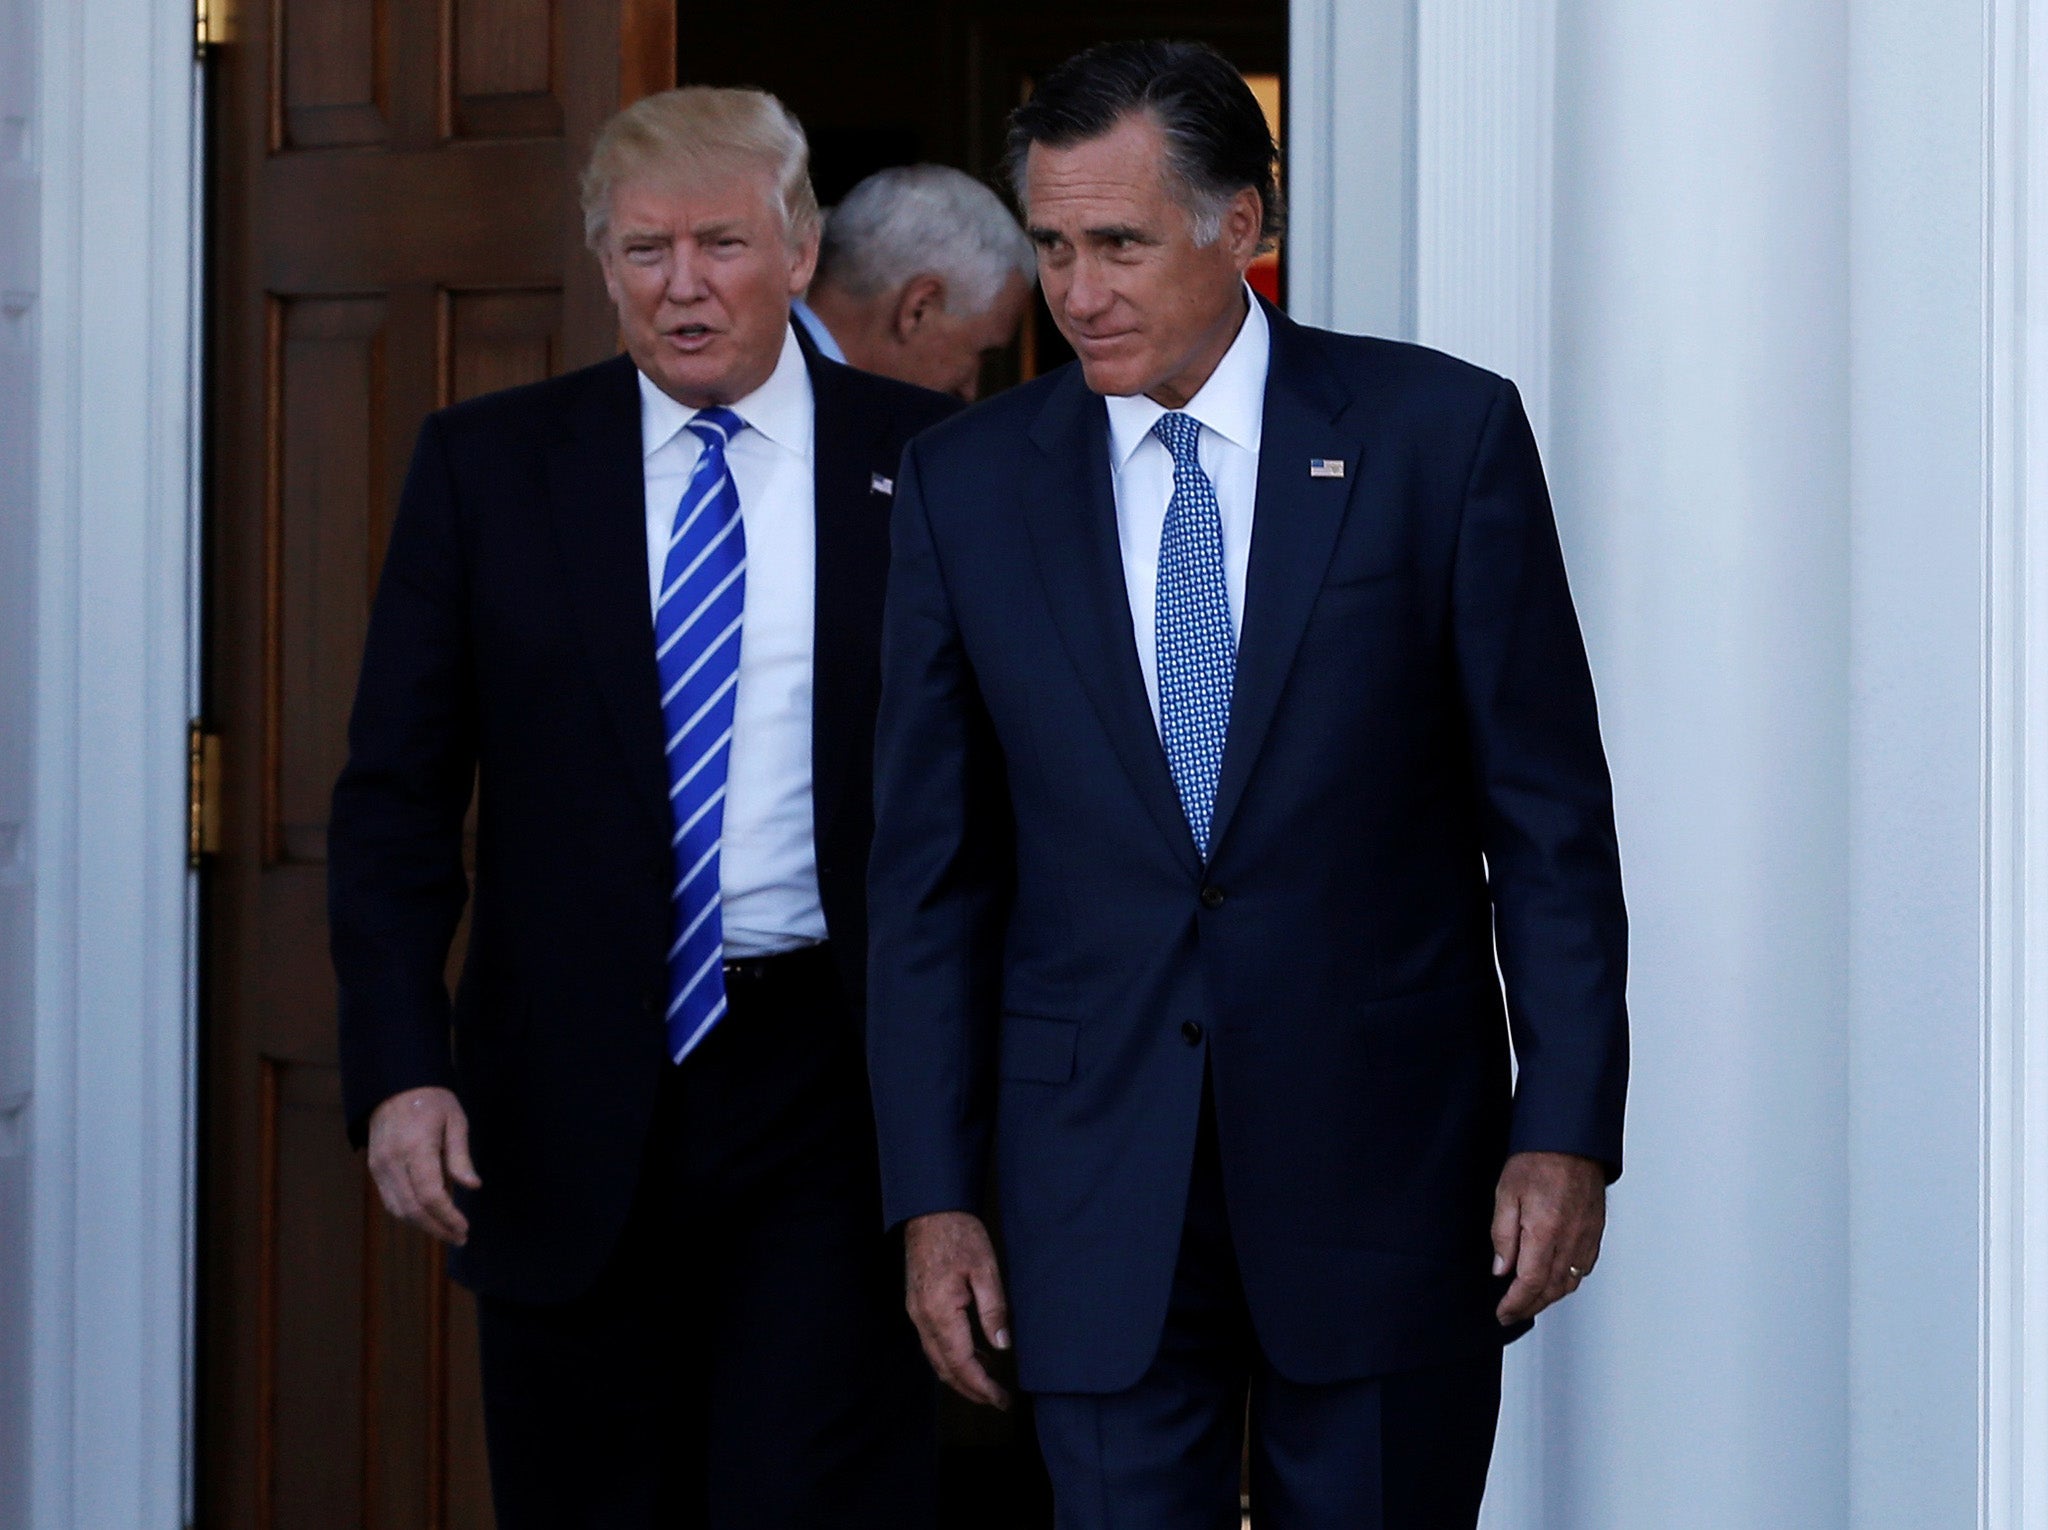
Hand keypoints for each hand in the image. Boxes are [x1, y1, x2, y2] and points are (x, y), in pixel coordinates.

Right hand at [366, 1086, 480, 1245]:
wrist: (394, 1086)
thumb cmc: (432, 1101)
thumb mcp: (455, 1120)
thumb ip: (461, 1156)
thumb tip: (473, 1187)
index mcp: (416, 1148)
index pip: (430, 1194)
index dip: (447, 1216)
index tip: (465, 1227)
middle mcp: (393, 1162)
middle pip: (412, 1208)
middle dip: (437, 1228)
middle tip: (459, 1238)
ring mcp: (380, 1167)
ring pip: (399, 1209)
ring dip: (423, 1226)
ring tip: (447, 1232)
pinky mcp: (375, 1170)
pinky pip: (390, 1201)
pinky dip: (409, 1214)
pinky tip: (428, 1218)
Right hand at [904, 1211, 1012, 1409]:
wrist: (930, 1210)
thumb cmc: (960, 1234)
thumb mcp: (986, 1269)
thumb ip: (994, 1310)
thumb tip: (1003, 1346)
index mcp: (940, 1312)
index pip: (961, 1363)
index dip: (982, 1387)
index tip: (1001, 1400)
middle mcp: (922, 1318)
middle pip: (944, 1368)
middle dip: (971, 1390)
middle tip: (998, 1400)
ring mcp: (916, 1312)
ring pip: (936, 1358)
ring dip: (960, 1375)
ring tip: (990, 1383)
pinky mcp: (918, 1305)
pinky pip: (933, 1342)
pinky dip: (952, 1356)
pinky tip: (974, 1354)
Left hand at [1492, 1150, 1605, 1324]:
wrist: (1571, 1141)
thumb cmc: (1538, 1160)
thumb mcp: (1506, 1194)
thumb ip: (1503, 1235)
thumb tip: (1501, 1269)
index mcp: (1545, 1232)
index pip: (1531, 1283)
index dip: (1516, 1303)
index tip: (1503, 1312)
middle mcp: (1570, 1240)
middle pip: (1552, 1289)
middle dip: (1530, 1306)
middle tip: (1512, 1312)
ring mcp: (1586, 1237)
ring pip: (1570, 1282)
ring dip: (1549, 1297)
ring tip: (1530, 1301)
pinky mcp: (1596, 1232)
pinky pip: (1584, 1268)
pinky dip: (1568, 1281)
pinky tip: (1555, 1280)